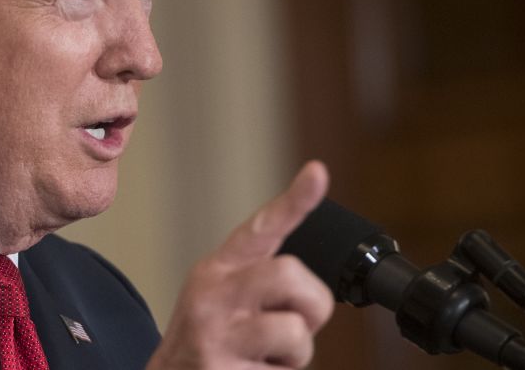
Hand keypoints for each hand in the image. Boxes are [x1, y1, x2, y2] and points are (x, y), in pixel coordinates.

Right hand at [147, 161, 333, 369]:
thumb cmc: (206, 341)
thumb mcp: (219, 297)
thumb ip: (256, 279)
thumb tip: (308, 282)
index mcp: (216, 271)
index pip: (259, 228)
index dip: (293, 201)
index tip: (317, 172)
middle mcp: (212, 296)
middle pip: (291, 275)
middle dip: (311, 304)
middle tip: (296, 323)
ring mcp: (217, 337)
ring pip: (296, 333)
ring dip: (295, 355)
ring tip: (266, 358)